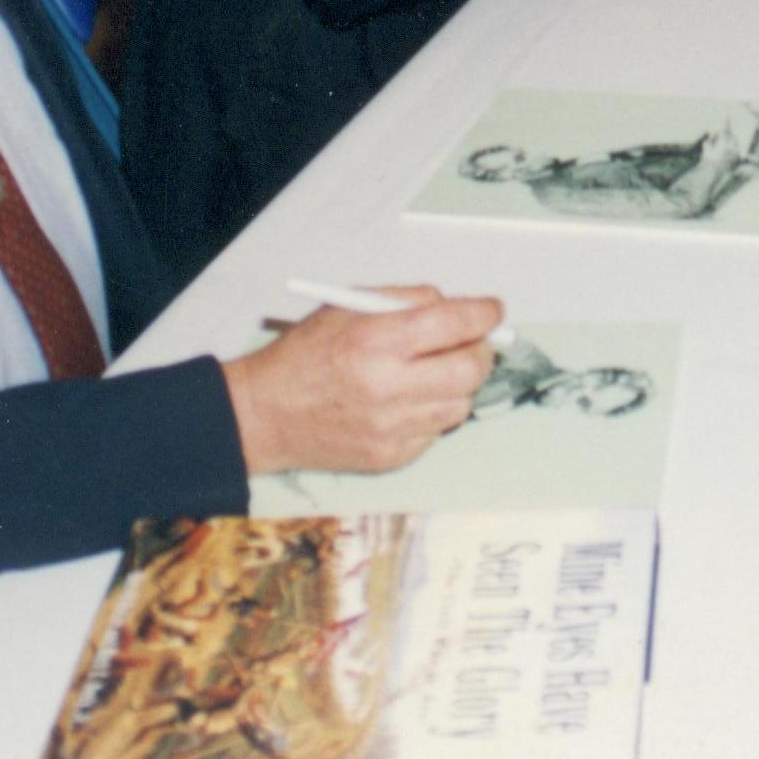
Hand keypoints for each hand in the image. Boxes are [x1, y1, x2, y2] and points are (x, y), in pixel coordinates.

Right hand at [220, 286, 502, 475]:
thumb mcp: (348, 307)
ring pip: (461, 403)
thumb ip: (405, 301)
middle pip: (471, 369)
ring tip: (428, 373)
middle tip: (471, 343)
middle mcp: (388, 386)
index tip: (494, 310)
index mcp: (376, 340)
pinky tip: (405, 402)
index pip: (455, 323)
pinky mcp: (392, 457)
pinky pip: (436, 431)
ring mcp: (392, 428)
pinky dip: (432, 412)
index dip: (485, 314)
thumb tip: (456, 306)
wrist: (265, 416)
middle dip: (481, 350)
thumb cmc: (304, 356)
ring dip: (456, 384)